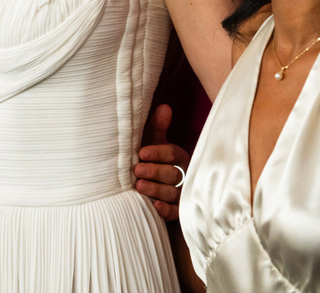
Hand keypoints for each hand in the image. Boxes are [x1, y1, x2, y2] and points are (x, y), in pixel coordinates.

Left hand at [135, 104, 190, 221]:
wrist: (152, 189)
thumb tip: (164, 107)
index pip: (172, 153)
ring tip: (139, 187)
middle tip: (137, 170)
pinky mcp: (177, 211)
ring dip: (156, 190)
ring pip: (172, 193)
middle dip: (154, 171)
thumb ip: (157, 128)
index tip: (141, 153)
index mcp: (178, 157)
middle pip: (172, 173)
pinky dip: (165, 210)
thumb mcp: (154, 144)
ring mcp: (180, 194)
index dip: (158, 153)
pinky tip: (155, 207)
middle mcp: (182, 174)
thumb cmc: (152, 161)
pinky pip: (174, 212)